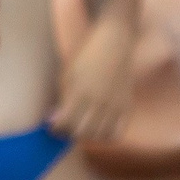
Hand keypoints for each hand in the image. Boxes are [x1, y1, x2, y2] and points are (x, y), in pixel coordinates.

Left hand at [52, 25, 134, 142]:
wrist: (114, 42)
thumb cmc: (84, 57)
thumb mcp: (67, 74)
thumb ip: (62, 99)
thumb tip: (55, 122)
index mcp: (79, 91)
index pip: (65, 123)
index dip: (56, 130)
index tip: (52, 128)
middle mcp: (99, 100)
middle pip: (82, 132)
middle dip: (69, 134)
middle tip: (64, 129)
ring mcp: (115, 103)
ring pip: (100, 135)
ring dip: (87, 137)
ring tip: (80, 129)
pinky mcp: (127, 104)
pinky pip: (118, 131)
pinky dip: (106, 135)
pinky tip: (97, 129)